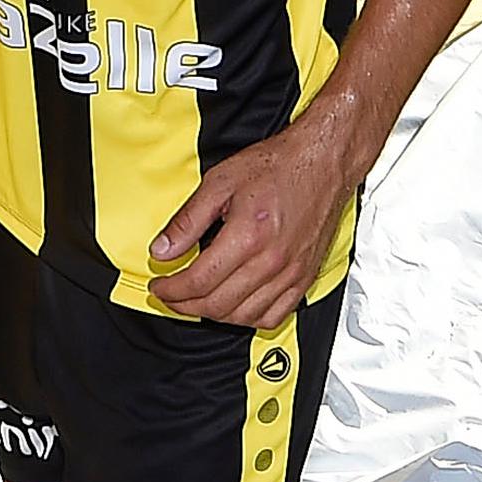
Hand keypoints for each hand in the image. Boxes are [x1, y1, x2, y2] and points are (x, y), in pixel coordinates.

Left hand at [145, 95, 363, 328]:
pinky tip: (235, 305)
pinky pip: (274, 316)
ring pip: (243, 316)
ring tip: (197, 299)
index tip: (159, 286)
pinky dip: (248, 319)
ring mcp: (291, 273)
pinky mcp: (305, 278)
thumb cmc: (277, 165)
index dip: (170, 290)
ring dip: (213, 314)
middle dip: (185, 305)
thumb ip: (187, 220)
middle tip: (170, 295)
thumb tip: (162, 249)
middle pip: (217, 305)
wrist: (322, 162)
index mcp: (247, 236)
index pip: (198, 282)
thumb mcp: (220, 182)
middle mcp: (271, 261)